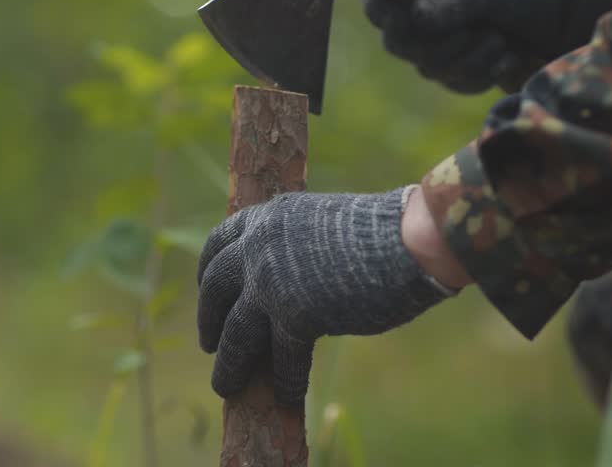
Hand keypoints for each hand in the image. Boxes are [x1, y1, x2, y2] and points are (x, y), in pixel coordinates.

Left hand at [197, 189, 450, 403]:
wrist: (405, 239)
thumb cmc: (380, 230)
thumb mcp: (321, 221)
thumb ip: (295, 244)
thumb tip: (290, 283)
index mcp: (268, 217)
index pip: (220, 241)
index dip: (208, 269)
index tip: (206, 284)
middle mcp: (259, 246)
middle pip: (217, 288)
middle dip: (208, 318)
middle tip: (208, 341)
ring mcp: (271, 282)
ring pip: (236, 333)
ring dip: (230, 364)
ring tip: (225, 385)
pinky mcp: (295, 316)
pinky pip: (282, 358)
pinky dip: (287, 380)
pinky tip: (288, 395)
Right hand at [363, 0, 611, 91]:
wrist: (574, 17)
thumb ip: (452, 2)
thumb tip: (416, 20)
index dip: (382, 9)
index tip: (407, 17)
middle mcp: (424, 11)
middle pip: (399, 41)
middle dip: (441, 42)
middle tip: (480, 29)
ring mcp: (440, 42)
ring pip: (428, 66)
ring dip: (468, 58)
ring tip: (501, 40)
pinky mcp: (460, 69)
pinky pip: (453, 82)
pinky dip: (481, 74)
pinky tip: (507, 56)